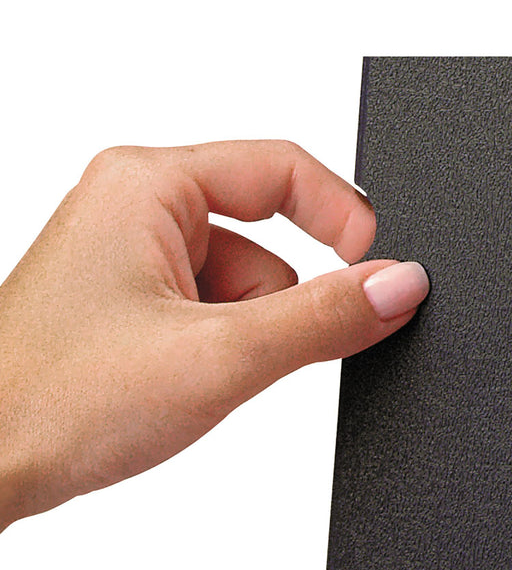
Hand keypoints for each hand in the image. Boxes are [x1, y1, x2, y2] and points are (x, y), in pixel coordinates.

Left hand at [0, 141, 428, 530]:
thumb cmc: (55, 400)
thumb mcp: (219, 356)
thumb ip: (323, 318)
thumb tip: (399, 285)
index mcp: (147, 184)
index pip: (283, 169)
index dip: (344, 219)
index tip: (380, 270)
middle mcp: (136, 208)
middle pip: (270, 239)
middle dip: (279, 306)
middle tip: (247, 354)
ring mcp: (133, 259)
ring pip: (249, 286)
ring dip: (249, 337)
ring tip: (194, 379)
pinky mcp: (134, 305)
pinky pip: (219, 314)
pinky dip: (224, 351)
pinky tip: (183, 386)